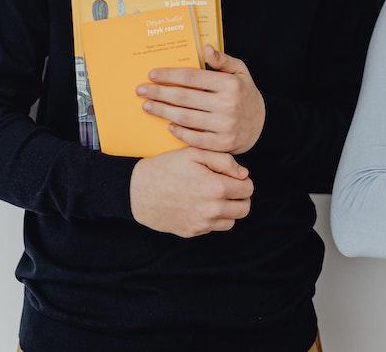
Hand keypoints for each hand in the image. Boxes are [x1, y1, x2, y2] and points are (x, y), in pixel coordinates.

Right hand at [129, 146, 252, 236]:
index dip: (243, 180)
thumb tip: (244, 174)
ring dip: (228, 210)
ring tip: (215, 196)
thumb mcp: (195, 153)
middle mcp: (211, 210)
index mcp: (216, 188)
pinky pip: (213, 228)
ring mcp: (201, 224)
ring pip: (231, 221)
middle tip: (229, 187)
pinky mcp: (191, 232)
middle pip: (244, 208)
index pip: (248, 189)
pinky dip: (212, 218)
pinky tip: (200, 205)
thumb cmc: (167, 167)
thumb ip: (225, 160)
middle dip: (240, 197)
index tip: (233, 177)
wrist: (138, 191)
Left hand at [136, 45, 265, 154]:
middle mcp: (227, 105)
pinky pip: (194, 138)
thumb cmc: (245, 94)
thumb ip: (223, 60)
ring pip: (185, 118)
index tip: (152, 74)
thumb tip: (206, 48)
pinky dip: (179, 131)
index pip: (192, 78)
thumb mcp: (240, 72)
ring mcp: (224, 126)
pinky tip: (168, 124)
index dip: (170, 75)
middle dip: (159, 93)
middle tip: (141, 90)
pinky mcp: (222, 144)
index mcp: (230, 84)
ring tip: (147, 106)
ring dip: (162, 112)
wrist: (263, 125)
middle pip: (184, 98)